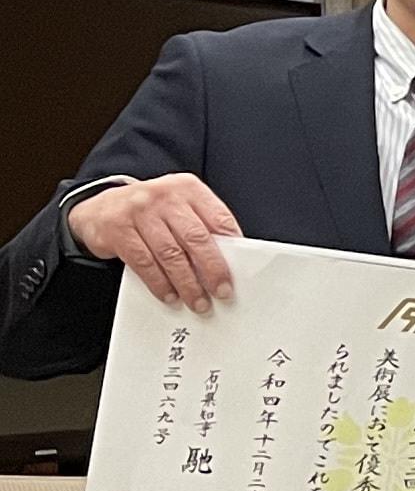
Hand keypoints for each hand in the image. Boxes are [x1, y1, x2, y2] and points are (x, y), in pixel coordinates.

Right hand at [66, 173, 243, 310]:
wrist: (99, 208)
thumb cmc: (151, 212)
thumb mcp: (179, 207)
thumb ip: (202, 225)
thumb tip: (229, 261)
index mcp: (188, 188)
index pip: (219, 219)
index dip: (233, 248)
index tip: (240, 272)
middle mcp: (165, 196)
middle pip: (196, 238)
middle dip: (212, 270)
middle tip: (222, 293)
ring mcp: (139, 211)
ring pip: (171, 254)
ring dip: (187, 283)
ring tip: (198, 301)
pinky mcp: (118, 229)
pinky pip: (144, 262)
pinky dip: (159, 283)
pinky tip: (169, 295)